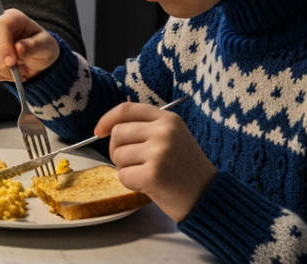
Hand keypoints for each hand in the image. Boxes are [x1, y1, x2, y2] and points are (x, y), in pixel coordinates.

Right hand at [0, 7, 59, 81]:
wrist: (35, 56)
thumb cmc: (40, 46)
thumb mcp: (45, 46)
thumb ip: (34, 46)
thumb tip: (18, 48)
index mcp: (11, 17)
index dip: (3, 45)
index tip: (12, 62)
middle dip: (3, 63)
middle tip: (21, 72)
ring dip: (2, 72)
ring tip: (19, 74)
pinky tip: (8, 75)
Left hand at [95, 101, 216, 221]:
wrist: (208, 196)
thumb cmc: (185, 168)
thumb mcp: (172, 137)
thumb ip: (146, 127)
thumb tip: (110, 125)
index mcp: (168, 119)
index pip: (126, 109)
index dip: (107, 119)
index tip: (98, 131)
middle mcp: (164, 132)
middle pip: (117, 134)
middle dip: (118, 150)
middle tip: (136, 163)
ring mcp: (159, 152)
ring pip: (118, 156)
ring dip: (126, 168)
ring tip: (148, 173)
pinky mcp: (153, 174)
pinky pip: (123, 176)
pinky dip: (131, 183)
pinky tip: (149, 185)